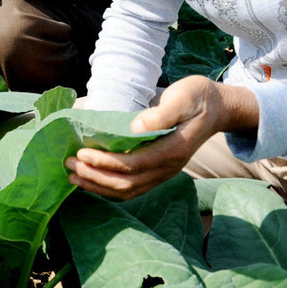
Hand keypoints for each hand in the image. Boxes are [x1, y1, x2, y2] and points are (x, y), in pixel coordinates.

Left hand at [65, 76, 258, 198]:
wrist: (218, 108)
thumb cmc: (198, 97)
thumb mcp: (184, 97)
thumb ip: (162, 113)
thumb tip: (136, 126)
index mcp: (173, 150)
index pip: (132, 164)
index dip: (105, 163)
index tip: (81, 154)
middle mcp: (168, 167)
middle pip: (127, 183)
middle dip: (95, 177)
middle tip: (69, 165)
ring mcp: (164, 172)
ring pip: (129, 190)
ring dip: (99, 186)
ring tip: (73, 176)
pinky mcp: (159, 170)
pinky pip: (133, 187)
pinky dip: (109, 187)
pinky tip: (91, 180)